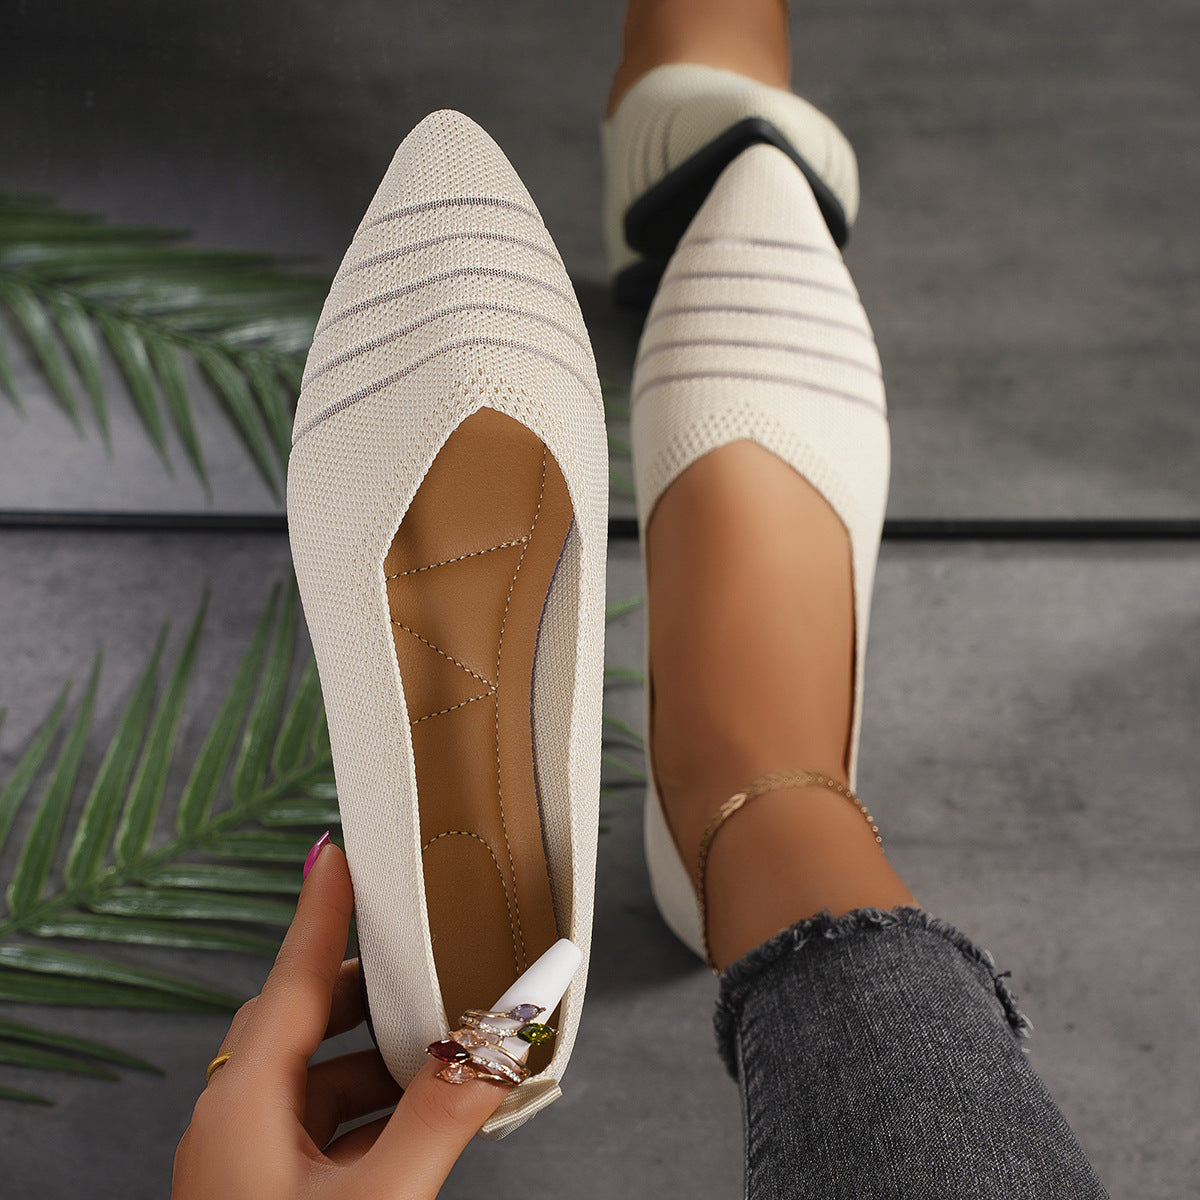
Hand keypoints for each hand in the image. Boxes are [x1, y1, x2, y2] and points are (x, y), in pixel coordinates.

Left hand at [172, 840, 509, 1198]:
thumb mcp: (379, 1194)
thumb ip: (442, 1113)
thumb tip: (504, 1039)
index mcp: (241, 1104)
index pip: (293, 978)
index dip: (322, 910)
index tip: (338, 853)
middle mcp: (232, 1124)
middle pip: (304, 1020)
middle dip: (369, 992)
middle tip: (424, 966)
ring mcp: (243, 1164)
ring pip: (314, 1078)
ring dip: (376, 1060)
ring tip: (442, 1055)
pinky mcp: (264, 1193)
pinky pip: (318, 1127)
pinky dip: (370, 1112)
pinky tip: (418, 1124)